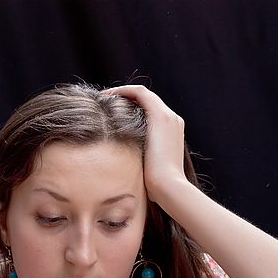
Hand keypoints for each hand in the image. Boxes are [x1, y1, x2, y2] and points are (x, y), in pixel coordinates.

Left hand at [104, 85, 187, 202]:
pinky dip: (123, 91)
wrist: (169, 186)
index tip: (113, 113)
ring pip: (143, 94)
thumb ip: (142, 160)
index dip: (132, 108)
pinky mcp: (160, 116)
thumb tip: (127, 167)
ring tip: (104, 97)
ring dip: (123, 92)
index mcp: (172, 133)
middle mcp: (173, 120)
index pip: (152, 112)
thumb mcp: (149, 168)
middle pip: (148, 100)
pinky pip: (139, 93)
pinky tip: (107, 96)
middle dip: (126, 98)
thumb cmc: (158, 186)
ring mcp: (168, 117)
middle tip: (105, 101)